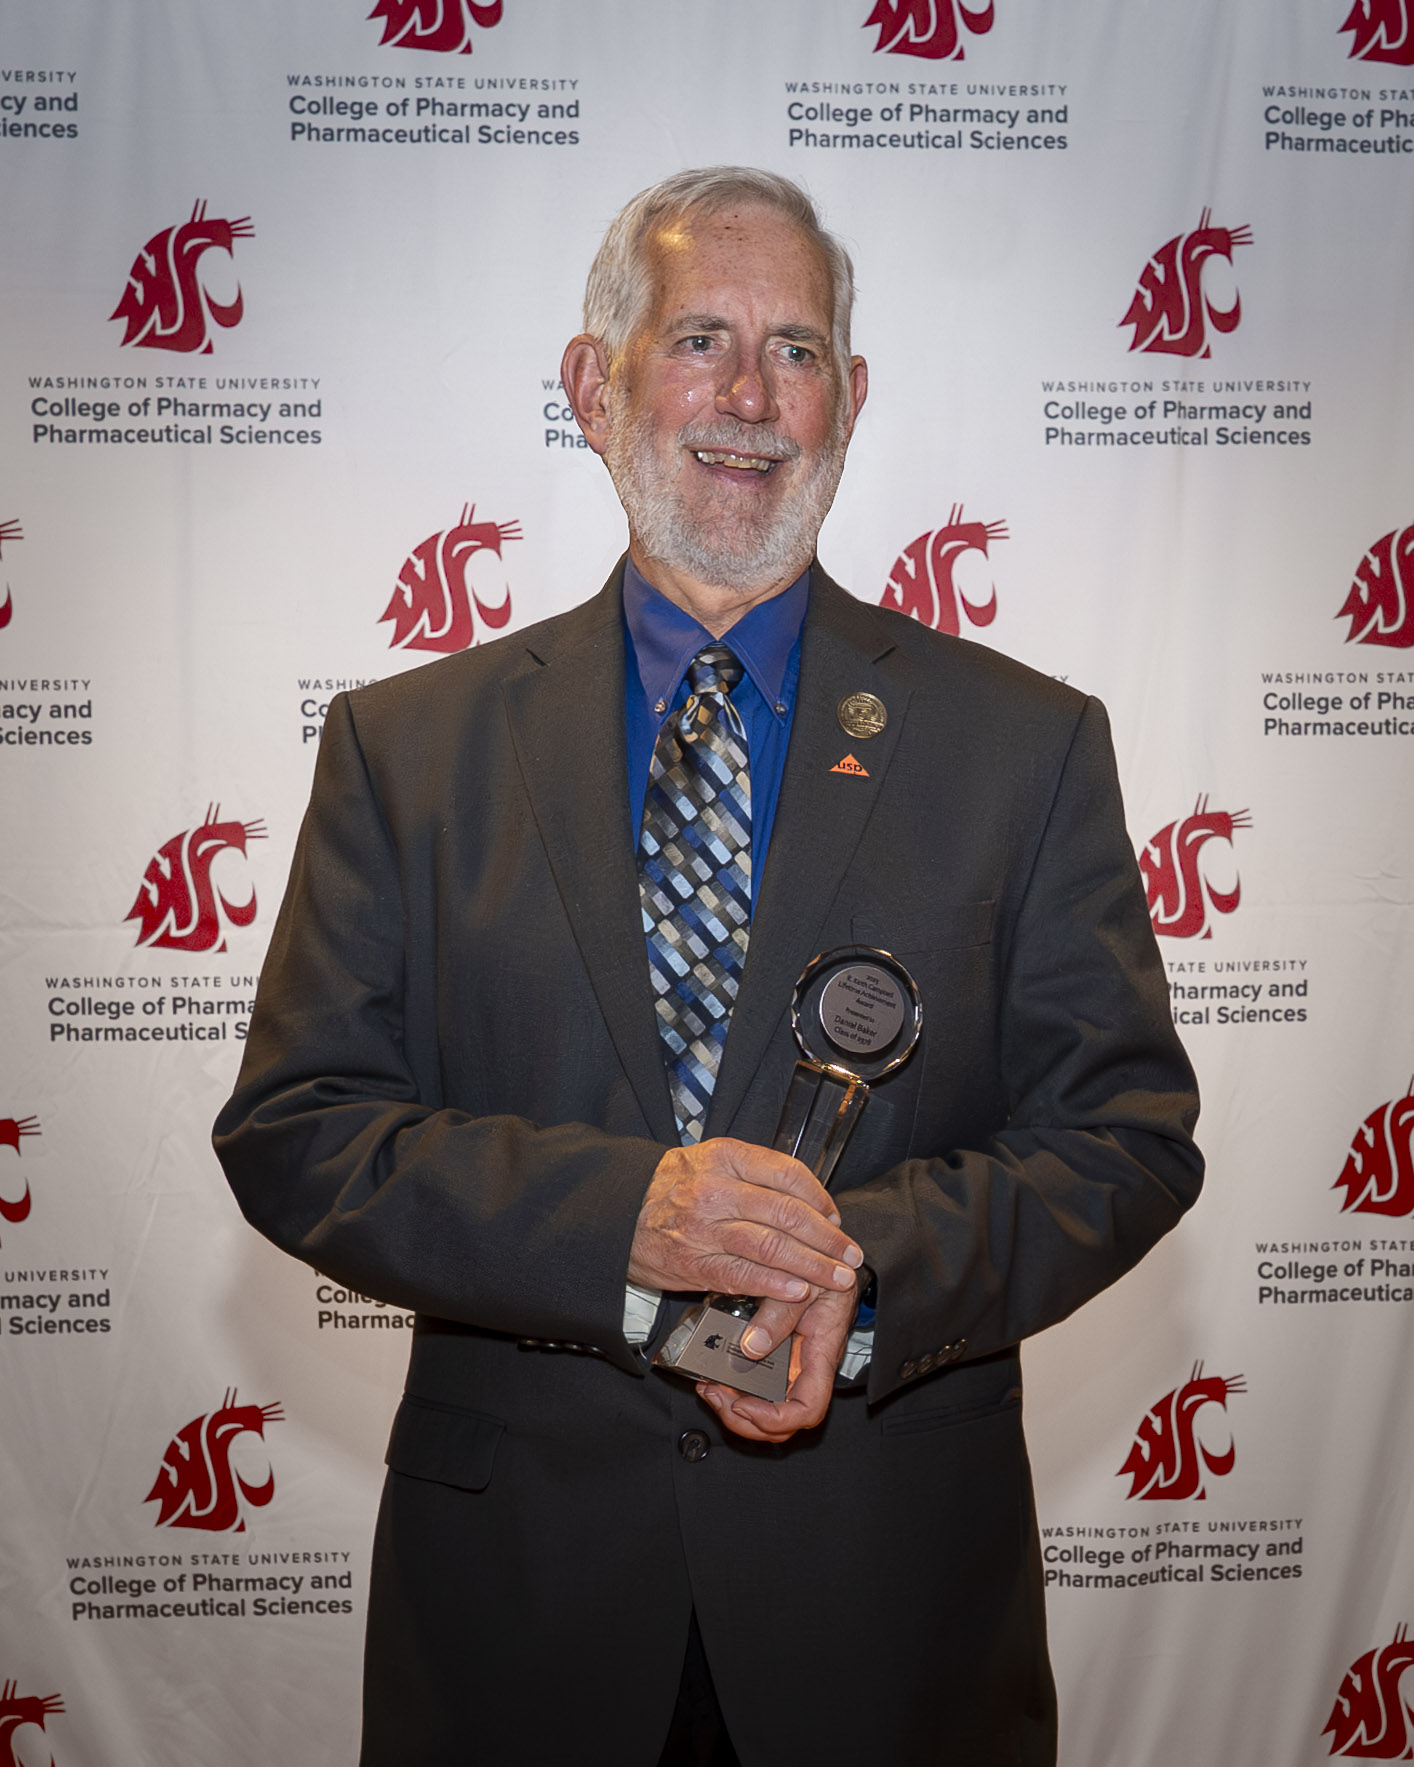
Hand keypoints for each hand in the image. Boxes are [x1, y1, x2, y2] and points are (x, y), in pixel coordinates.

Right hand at [628, 1138, 861, 1301]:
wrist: (615, 1213)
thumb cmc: (670, 1188)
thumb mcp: (710, 1162)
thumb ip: (754, 1175)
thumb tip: (809, 1200)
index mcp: (725, 1157)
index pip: (788, 1174)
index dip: (821, 1200)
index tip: (836, 1218)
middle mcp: (716, 1190)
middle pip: (787, 1213)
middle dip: (827, 1239)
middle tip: (850, 1256)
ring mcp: (703, 1228)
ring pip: (771, 1246)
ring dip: (811, 1266)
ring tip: (836, 1278)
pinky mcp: (692, 1264)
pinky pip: (741, 1275)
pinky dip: (774, 1285)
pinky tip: (798, 1292)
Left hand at [696, 1281, 858, 1442]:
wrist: (835, 1265)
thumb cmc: (831, 1273)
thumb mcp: (807, 1283)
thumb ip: (780, 1313)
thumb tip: (752, 1345)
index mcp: (820, 1357)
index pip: (807, 1409)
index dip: (775, 1418)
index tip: (744, 1404)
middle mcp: (805, 1369)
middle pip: (781, 1423)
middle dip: (743, 1419)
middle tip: (715, 1394)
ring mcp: (790, 1367)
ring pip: (765, 1409)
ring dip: (733, 1407)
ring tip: (709, 1386)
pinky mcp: (777, 1358)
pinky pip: (757, 1387)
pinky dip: (734, 1389)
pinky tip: (716, 1375)